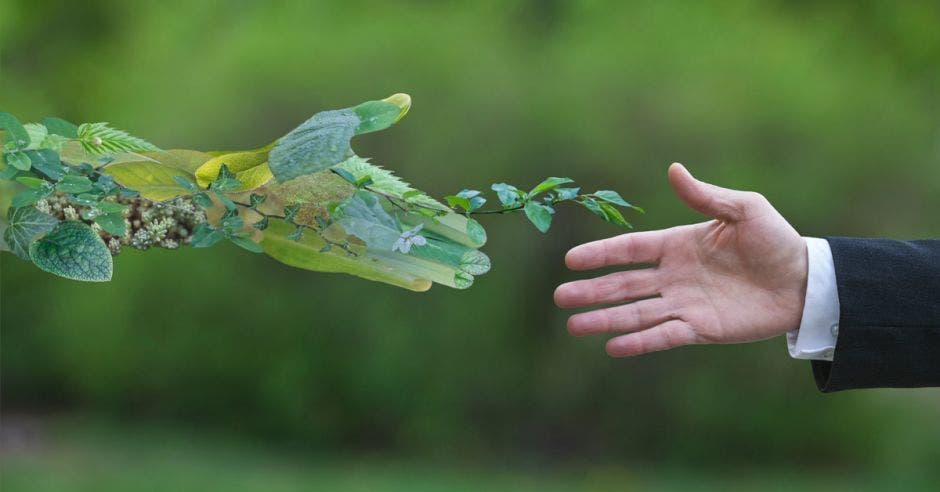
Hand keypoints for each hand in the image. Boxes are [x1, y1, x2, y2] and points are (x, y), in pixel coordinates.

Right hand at [554, 163, 807, 356]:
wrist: (805, 280)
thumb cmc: (775, 240)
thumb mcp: (744, 209)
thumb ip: (705, 196)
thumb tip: (673, 169)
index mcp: (678, 245)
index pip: (631, 250)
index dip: (601, 254)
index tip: (571, 260)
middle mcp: (674, 276)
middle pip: (623, 284)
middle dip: (591, 291)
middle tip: (560, 297)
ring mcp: (684, 304)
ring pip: (636, 313)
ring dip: (605, 319)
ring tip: (574, 326)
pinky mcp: (701, 329)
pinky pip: (664, 335)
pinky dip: (639, 342)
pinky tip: (612, 347)